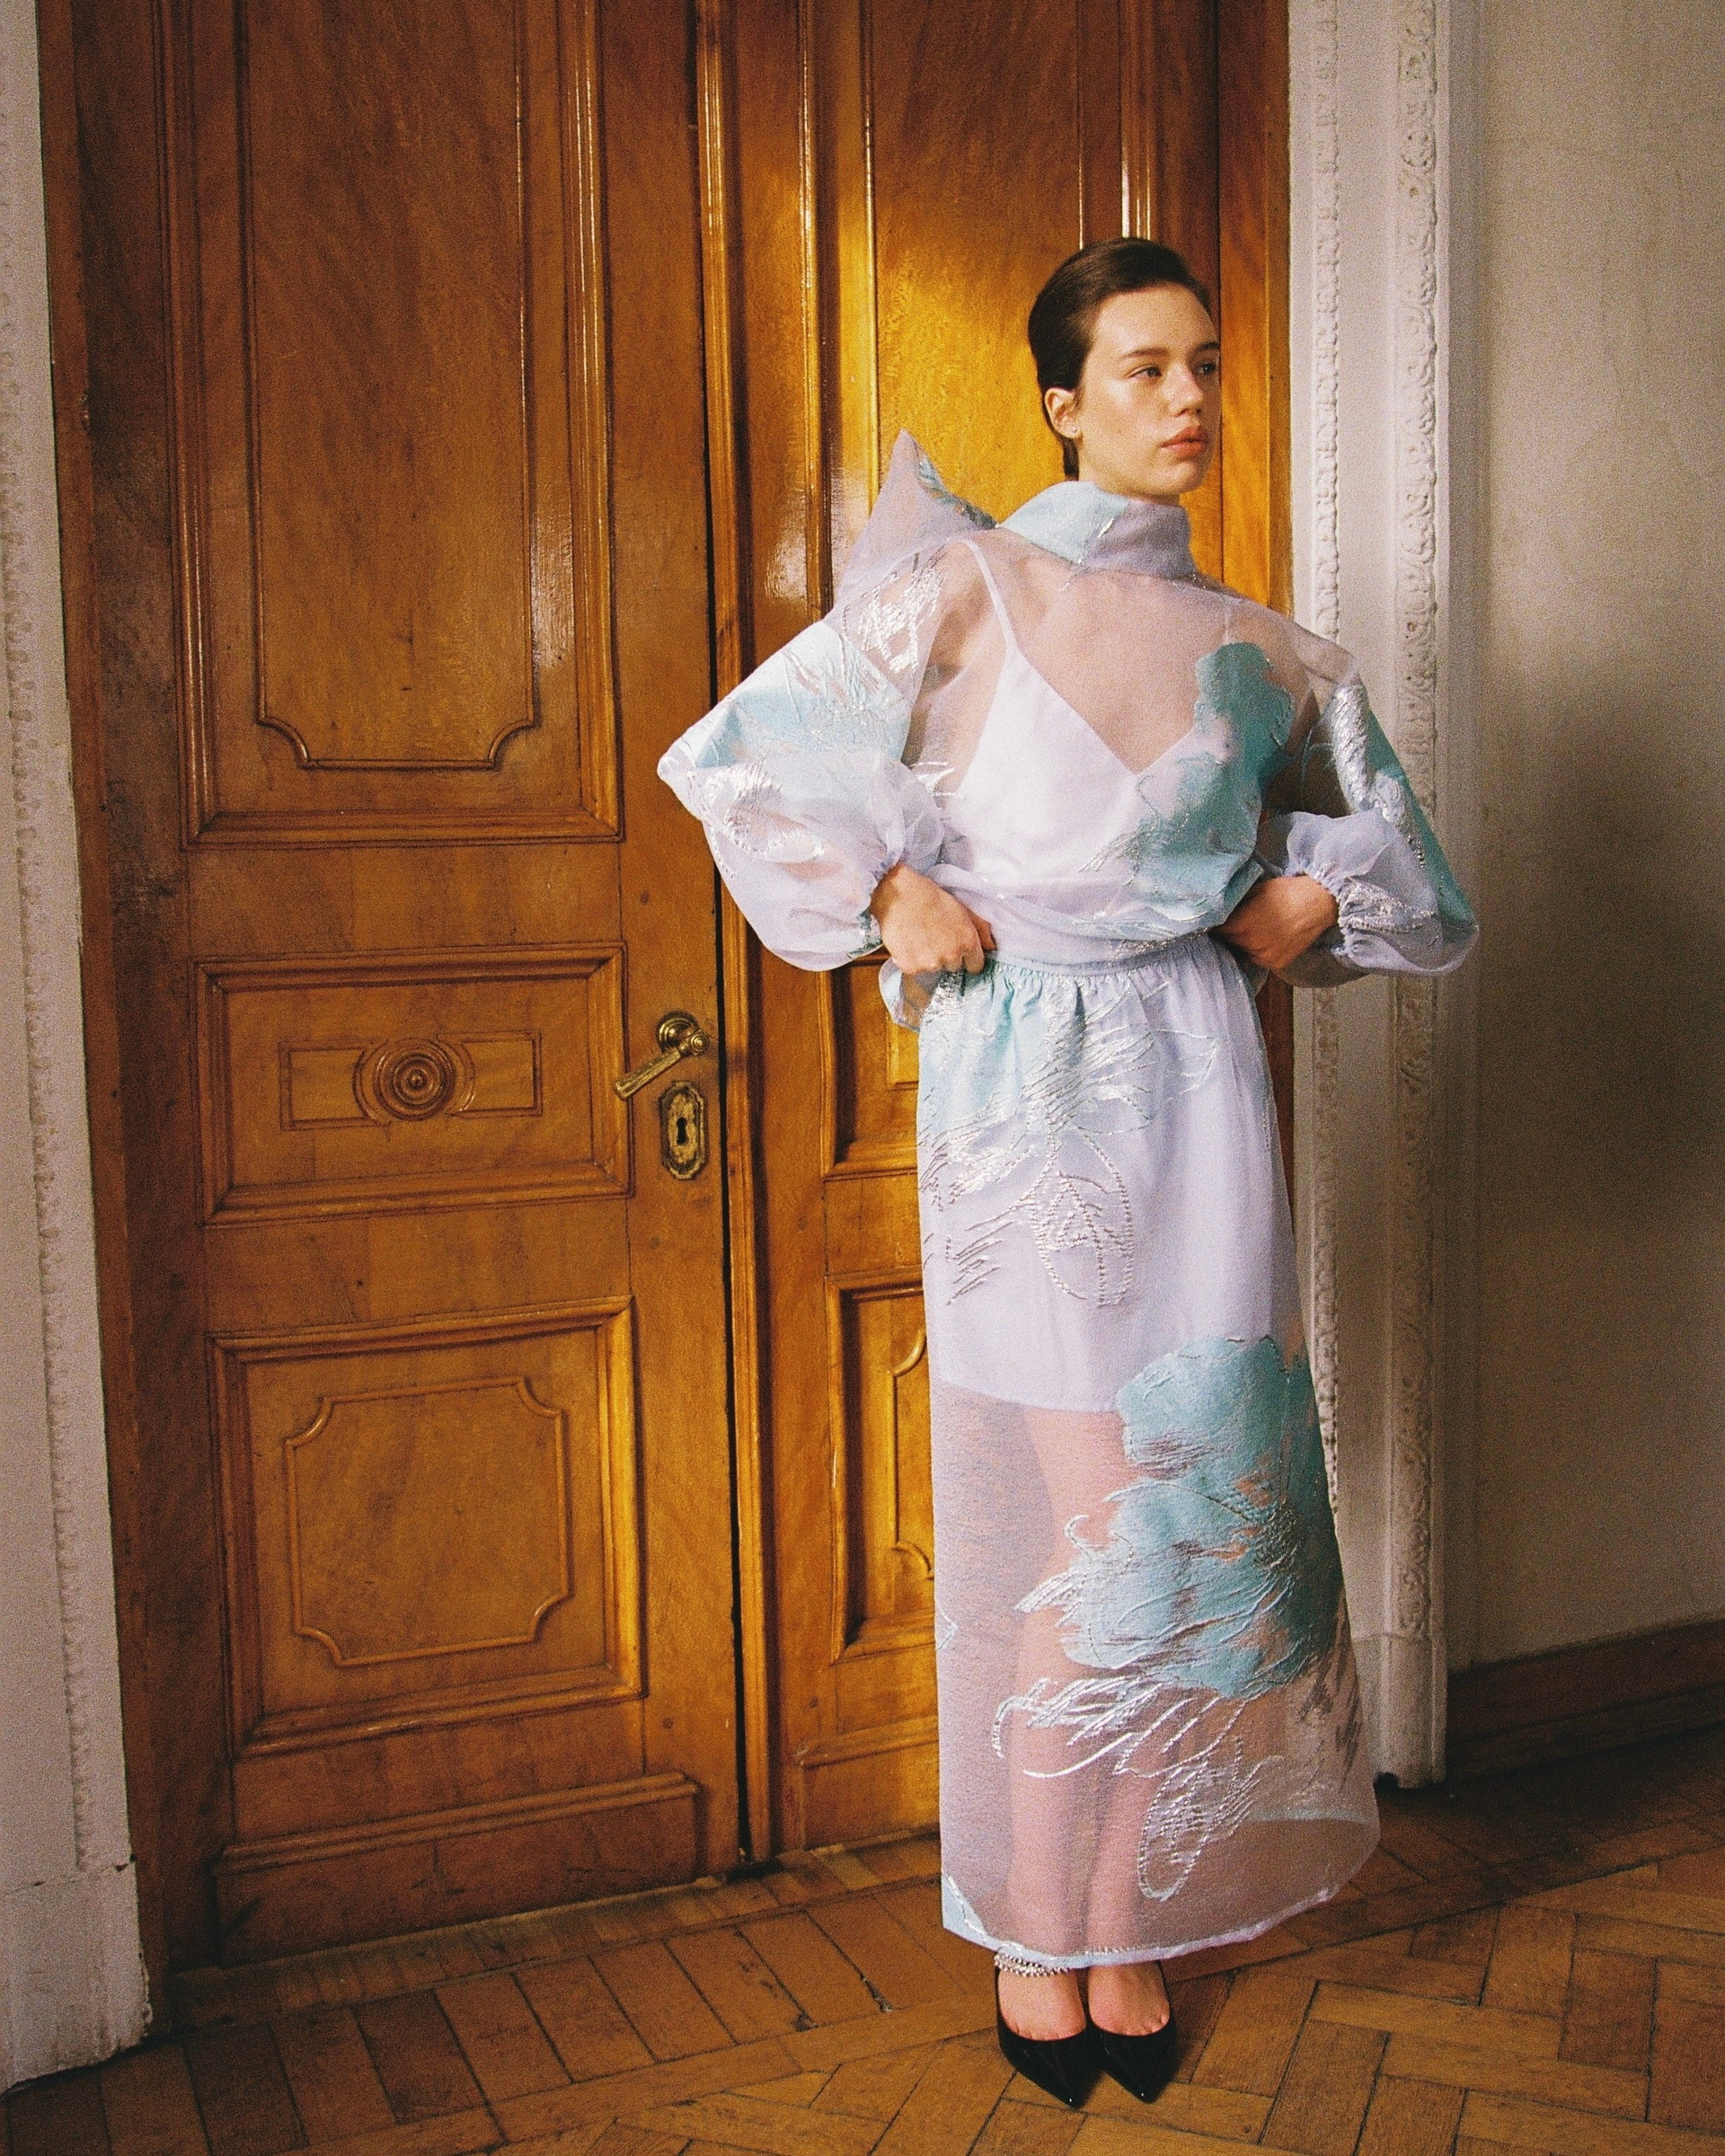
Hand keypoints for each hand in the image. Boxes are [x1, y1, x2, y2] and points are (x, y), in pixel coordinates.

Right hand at [871, 863, 995, 974]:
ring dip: (926, 958)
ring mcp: (930, 963)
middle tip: (933, 936)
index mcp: (967, 942)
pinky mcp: (910, 967)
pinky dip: (909, 960)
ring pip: (932, 968)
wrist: (899, 894)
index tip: (956, 948)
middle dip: (945, 955)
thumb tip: (991, 946)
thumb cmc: (931, 897)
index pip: (975, 966)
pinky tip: (907, 942)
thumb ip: (981, 929)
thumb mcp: (962, 908)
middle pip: (953, 967)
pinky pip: (913, 969)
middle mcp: (951, 956)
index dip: (966, 957)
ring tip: (918, 936)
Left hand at [1214, 874, 1338, 973]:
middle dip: (1226, 934)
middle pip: (1227, 943)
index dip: (1213, 925)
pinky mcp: (1276, 963)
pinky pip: (1256, 959)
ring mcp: (1264, 956)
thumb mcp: (1256, 890)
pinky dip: (1254, 951)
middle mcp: (1251, 943)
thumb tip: (1218, 908)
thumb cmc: (1287, 891)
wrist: (1319, 903)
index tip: (1211, 921)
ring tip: (1246, 932)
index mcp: (1242, 924)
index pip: (1216, 931)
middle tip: (1227, 926)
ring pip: (1240, 952)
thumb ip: (1236, 903)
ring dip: (1239, 944)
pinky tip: (1260, 939)